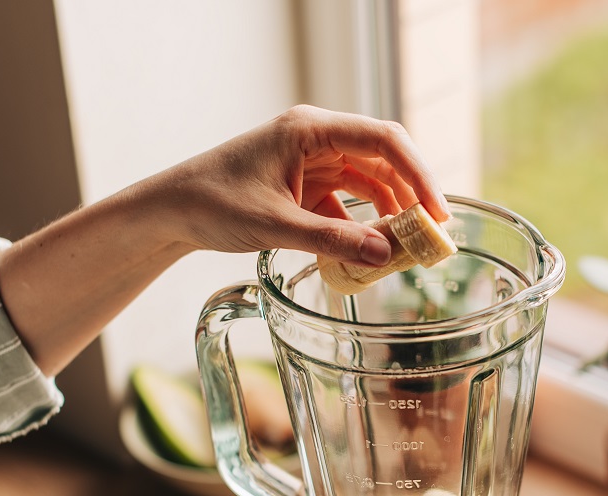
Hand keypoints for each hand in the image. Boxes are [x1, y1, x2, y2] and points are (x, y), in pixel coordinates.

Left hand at [0, 105, 449, 375]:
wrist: (170, 211)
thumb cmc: (212, 204)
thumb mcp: (274, 227)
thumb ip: (331, 241)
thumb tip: (385, 255)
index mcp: (309, 129)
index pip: (383, 139)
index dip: (418, 173)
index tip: (437, 211)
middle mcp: (316, 138)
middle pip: (383, 159)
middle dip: (411, 195)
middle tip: (434, 235)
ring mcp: (312, 161)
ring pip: (369, 181)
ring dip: (390, 212)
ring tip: (410, 247)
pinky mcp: (306, 184)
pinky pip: (348, 201)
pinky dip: (362, 225)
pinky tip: (371, 252)